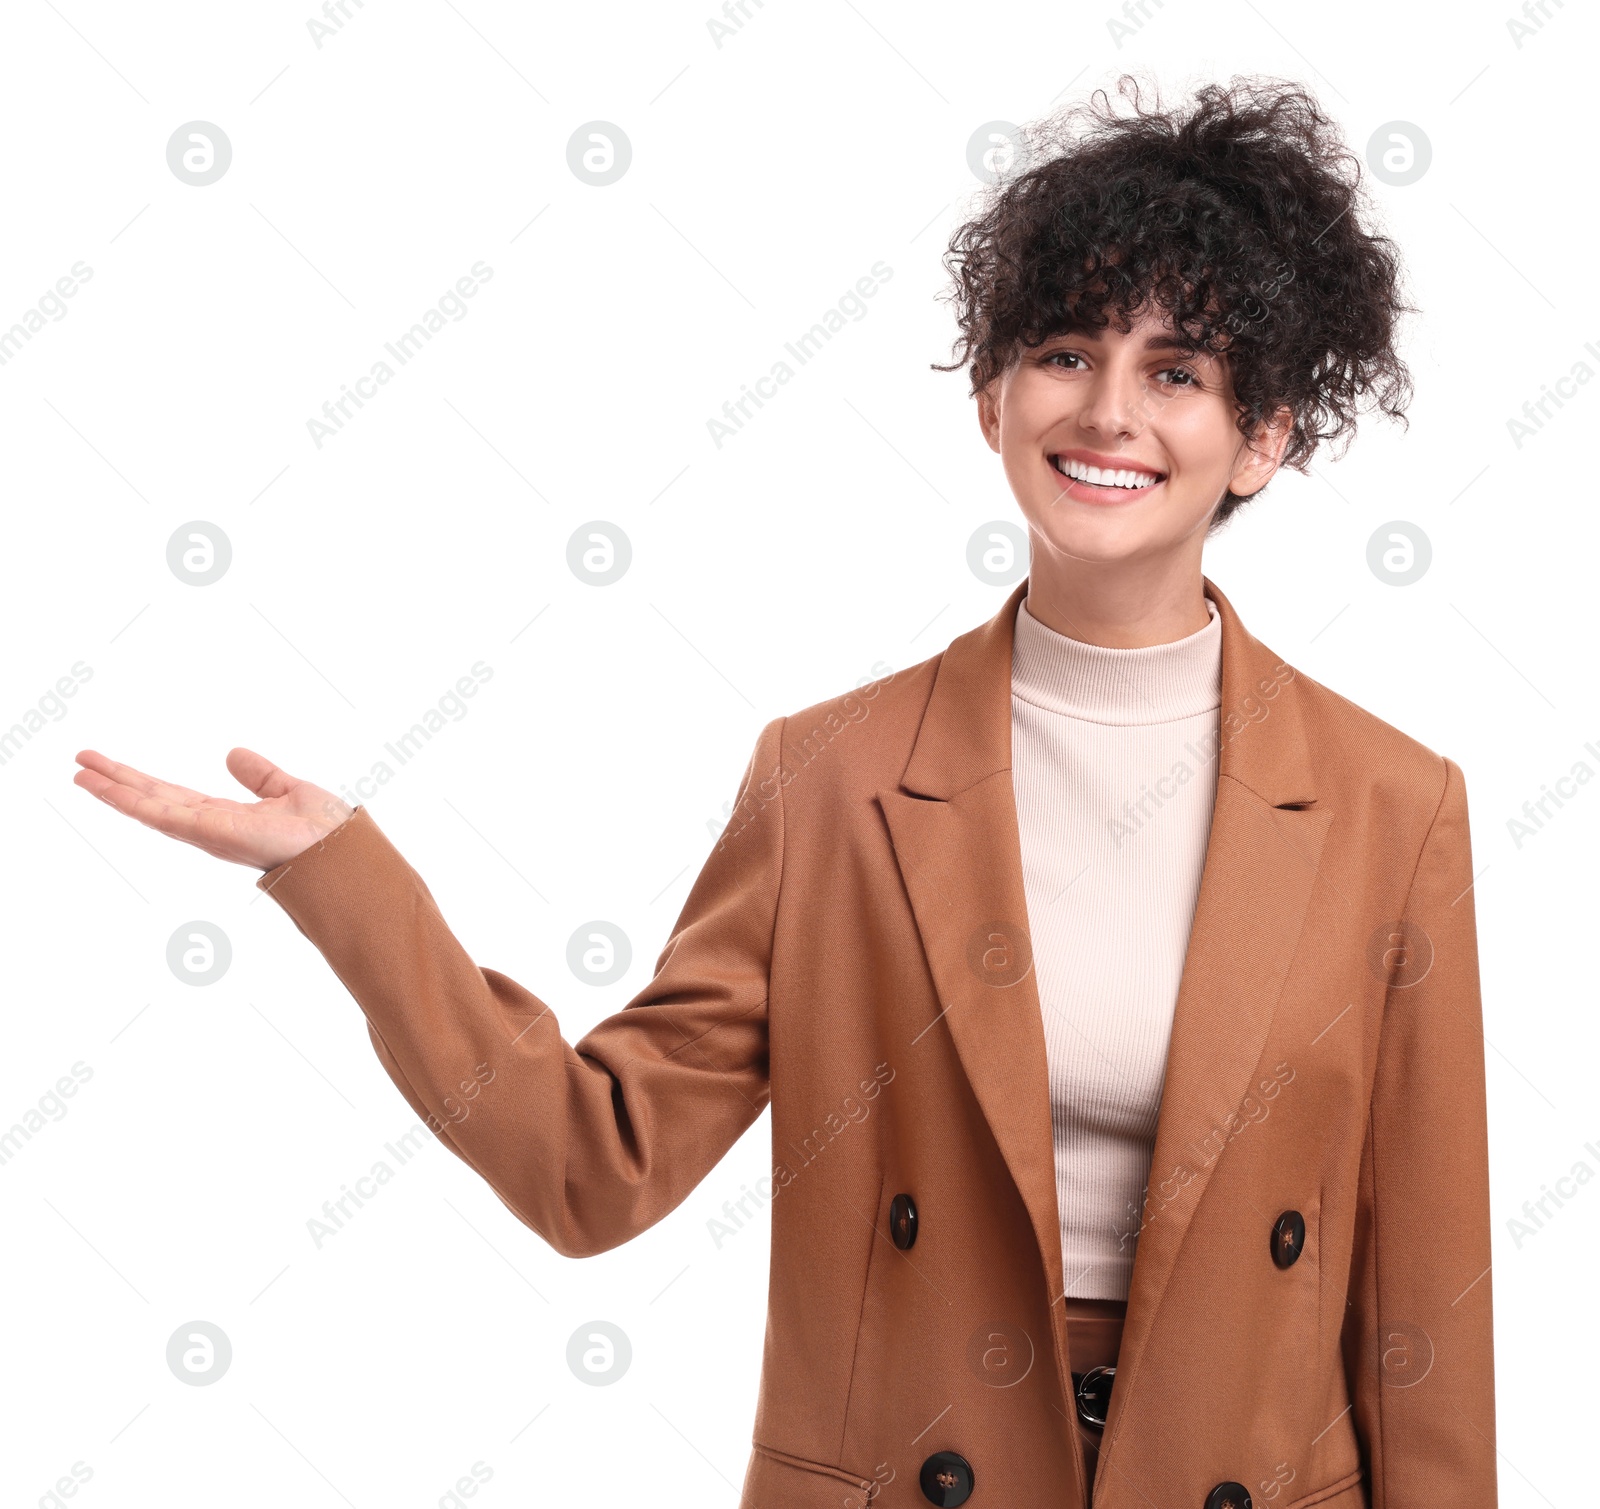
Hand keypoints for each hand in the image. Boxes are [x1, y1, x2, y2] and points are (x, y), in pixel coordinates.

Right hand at [72, 747, 354, 871]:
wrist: (341, 847)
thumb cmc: (325, 830)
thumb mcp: (287, 789)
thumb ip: (260, 775)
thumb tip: (233, 754)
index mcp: (224, 816)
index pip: (172, 796)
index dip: (142, 783)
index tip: (113, 769)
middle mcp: (208, 827)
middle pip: (152, 800)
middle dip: (116, 784)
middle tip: (80, 764)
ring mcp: (205, 832)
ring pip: (147, 807)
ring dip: (112, 791)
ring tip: (79, 772)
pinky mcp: (208, 832)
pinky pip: (163, 814)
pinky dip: (132, 801)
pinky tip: (107, 789)